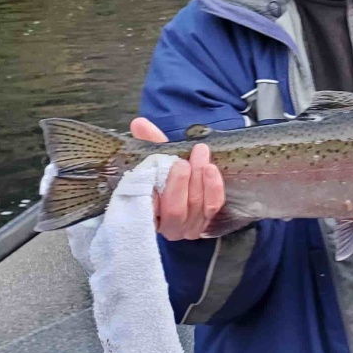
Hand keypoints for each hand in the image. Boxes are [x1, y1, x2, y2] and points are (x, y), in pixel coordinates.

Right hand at [130, 116, 224, 239]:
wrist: (192, 181)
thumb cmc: (167, 173)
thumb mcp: (157, 158)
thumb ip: (148, 143)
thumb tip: (139, 123)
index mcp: (147, 215)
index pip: (148, 211)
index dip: (154, 196)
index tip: (155, 176)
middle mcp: (168, 227)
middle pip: (175, 210)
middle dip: (179, 183)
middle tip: (182, 161)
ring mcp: (190, 228)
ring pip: (196, 207)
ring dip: (199, 179)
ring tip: (200, 153)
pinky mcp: (208, 223)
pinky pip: (213, 207)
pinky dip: (213, 187)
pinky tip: (211, 168)